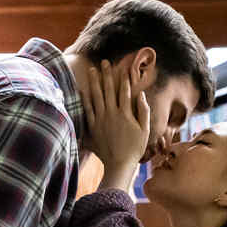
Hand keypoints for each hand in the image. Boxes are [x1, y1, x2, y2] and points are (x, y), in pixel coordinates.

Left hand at [87, 59, 150, 184]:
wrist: (119, 164)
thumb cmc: (134, 148)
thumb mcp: (145, 130)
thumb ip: (143, 111)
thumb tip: (141, 95)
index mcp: (125, 113)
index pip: (124, 91)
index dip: (123, 78)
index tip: (122, 67)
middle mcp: (112, 113)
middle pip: (108, 89)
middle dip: (106, 74)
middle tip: (104, 62)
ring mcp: (101, 120)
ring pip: (96, 96)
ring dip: (94, 81)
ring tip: (91, 70)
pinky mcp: (93, 127)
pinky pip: (87, 110)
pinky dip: (84, 99)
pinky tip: (82, 89)